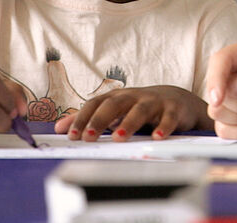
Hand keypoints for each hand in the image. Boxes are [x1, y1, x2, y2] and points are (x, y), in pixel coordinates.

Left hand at [53, 86, 208, 140]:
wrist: (177, 99)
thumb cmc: (140, 106)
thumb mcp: (114, 110)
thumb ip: (88, 118)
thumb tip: (59, 128)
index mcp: (117, 97)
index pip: (95, 104)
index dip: (82, 118)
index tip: (71, 136)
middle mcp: (133, 97)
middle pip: (114, 104)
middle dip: (100, 120)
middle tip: (89, 137)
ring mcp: (154, 102)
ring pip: (139, 110)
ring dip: (128, 123)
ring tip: (118, 138)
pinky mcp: (173, 109)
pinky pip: (168, 118)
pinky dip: (163, 127)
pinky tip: (157, 137)